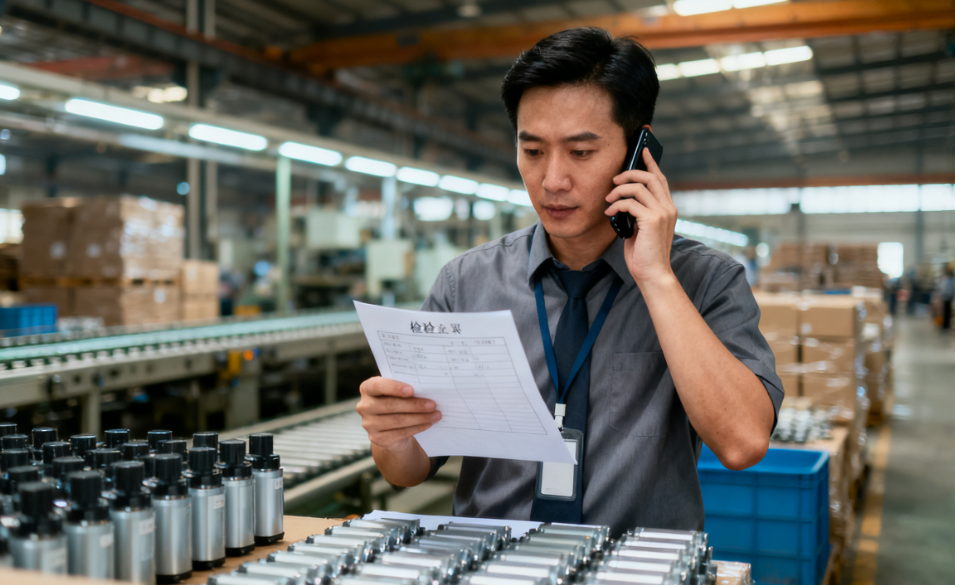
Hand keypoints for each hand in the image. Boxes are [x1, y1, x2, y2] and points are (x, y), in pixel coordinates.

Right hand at [357, 377, 441, 452]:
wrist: (392, 424)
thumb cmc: (398, 400)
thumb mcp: (398, 391)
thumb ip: (406, 388)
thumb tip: (428, 390)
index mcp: (367, 388)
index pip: (377, 386)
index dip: (394, 388)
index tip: (411, 390)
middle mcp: (364, 406)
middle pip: (390, 405)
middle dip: (414, 405)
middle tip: (433, 404)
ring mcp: (368, 424)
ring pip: (397, 420)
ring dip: (420, 418)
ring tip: (436, 415)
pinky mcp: (376, 438)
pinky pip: (399, 433)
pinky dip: (416, 428)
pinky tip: (428, 424)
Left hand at [604, 147, 677, 285]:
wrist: (652, 274)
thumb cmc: (644, 254)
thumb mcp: (641, 228)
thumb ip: (638, 212)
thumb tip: (623, 199)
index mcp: (667, 208)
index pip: (660, 178)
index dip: (651, 162)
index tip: (643, 149)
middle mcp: (668, 207)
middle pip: (650, 177)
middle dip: (630, 172)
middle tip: (614, 179)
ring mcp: (662, 213)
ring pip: (638, 187)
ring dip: (619, 190)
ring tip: (608, 198)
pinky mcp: (652, 220)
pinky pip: (630, 203)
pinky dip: (616, 204)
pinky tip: (609, 211)